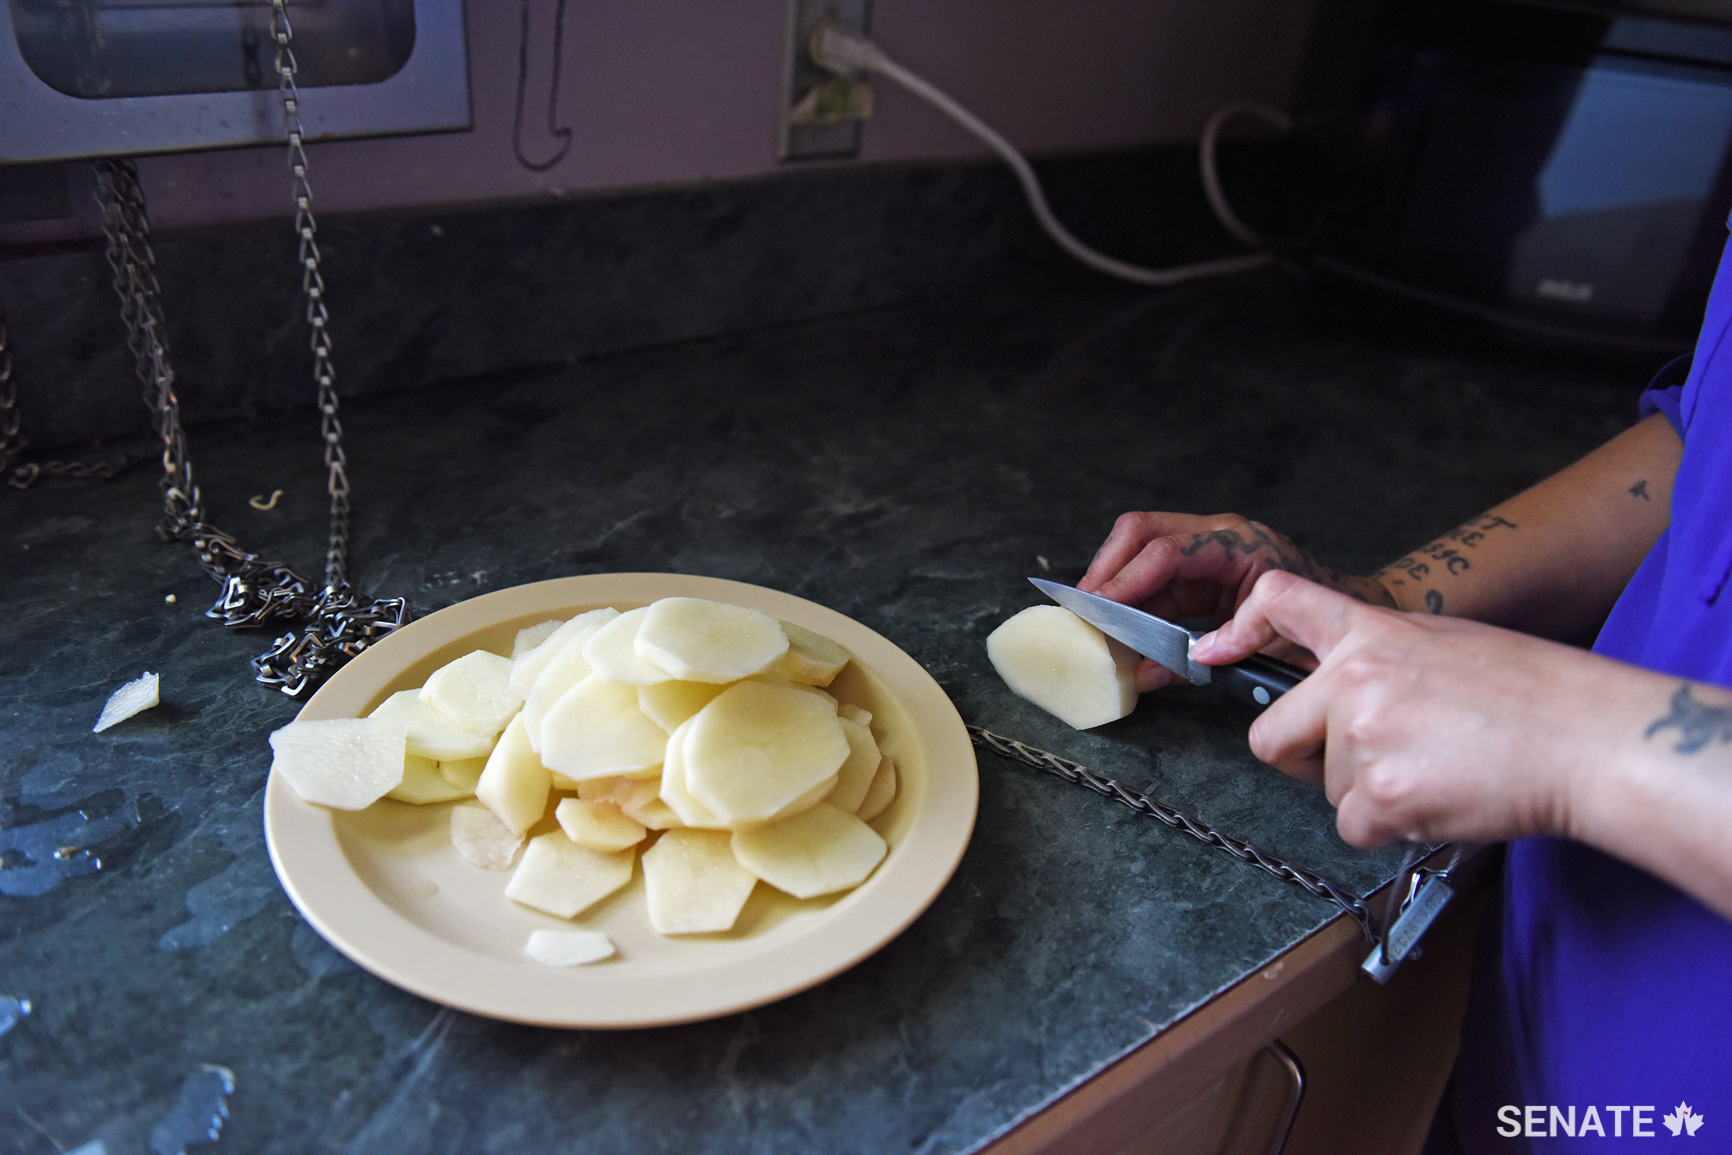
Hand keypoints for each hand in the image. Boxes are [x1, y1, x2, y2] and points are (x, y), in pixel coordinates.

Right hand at [1077, 512, 1383, 690]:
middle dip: (1107, 567)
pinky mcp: (1202, 570)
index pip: (1166, 551)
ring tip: (1092, 617)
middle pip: (1141, 531)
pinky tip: (1119, 626)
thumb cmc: (1322, 627)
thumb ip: (1203, 658)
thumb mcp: (1265, 643)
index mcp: (1238, 545)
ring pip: (1140, 549)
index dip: (1127, 580)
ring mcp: (1208, 549)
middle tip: (1082, 605)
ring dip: (1114, 583)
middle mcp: (1217, 537)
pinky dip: (1133, 601)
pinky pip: (1155, 577)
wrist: (1353, 619)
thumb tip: (1144, 674)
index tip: (1098, 606)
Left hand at [1190, 570, 1601, 848]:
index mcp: (1370, 633)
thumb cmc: (1533, 694)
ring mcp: (1361, 738)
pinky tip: (1439, 798)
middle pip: (1270, 735)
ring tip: (1437, 770)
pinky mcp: (1376, 797)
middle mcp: (1352, 680)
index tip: (1213, 651)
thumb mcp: (1446, 644)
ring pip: (1326, 789)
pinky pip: (1354, 827)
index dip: (1237, 629)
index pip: (1278, 602)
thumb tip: (1343, 691)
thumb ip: (1380, 659)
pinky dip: (1390, 827)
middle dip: (1302, 759)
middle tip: (1362, 762)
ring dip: (1368, 795)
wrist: (1586, 739)